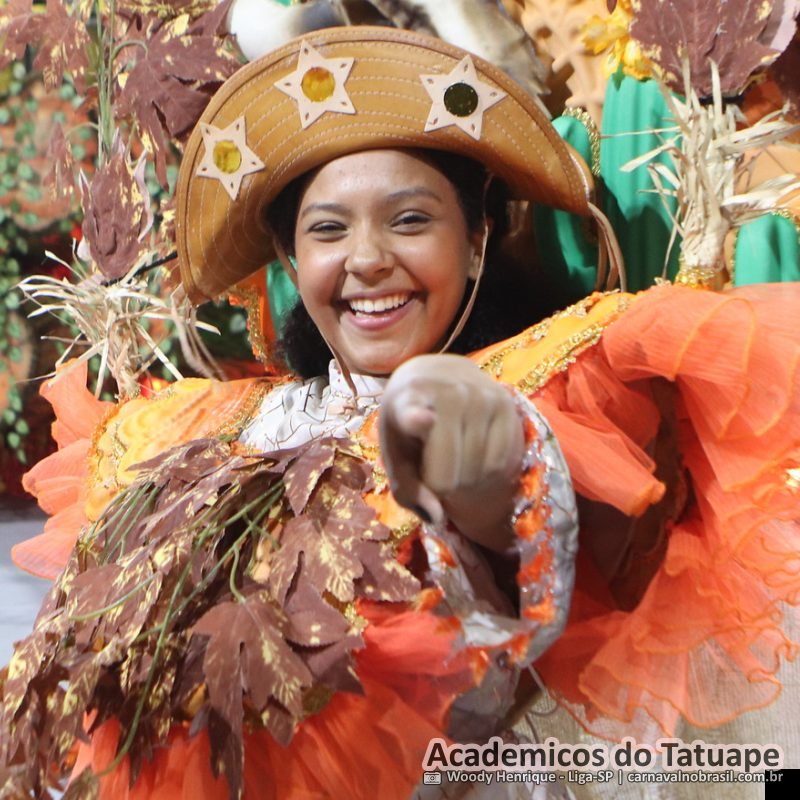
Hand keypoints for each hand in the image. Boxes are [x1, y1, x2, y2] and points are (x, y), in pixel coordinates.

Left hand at [378, 354, 523, 550]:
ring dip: (463, 480)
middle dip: (439, 484)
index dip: (416, 420)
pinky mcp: (506, 404)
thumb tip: (437, 517)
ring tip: (453, 455)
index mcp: (407, 402)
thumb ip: (408, 491)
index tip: (425, 420)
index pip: (413, 414)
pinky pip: (499, 464)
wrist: (439, 379)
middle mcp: (447, 394)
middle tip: (432, 463)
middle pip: (447, 475)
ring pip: (476, 472)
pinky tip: (473, 453)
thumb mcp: (397, 456)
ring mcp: (480, 396)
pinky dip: (484, 472)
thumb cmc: (411, 429)